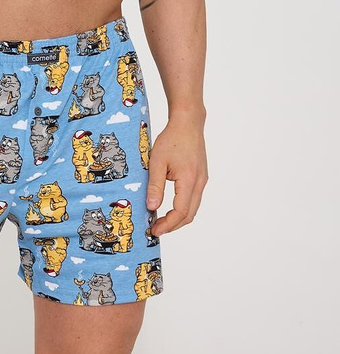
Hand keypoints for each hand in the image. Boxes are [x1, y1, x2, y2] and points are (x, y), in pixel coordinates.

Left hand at [146, 117, 207, 235]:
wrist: (188, 123)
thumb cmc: (172, 139)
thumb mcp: (157, 161)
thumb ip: (154, 186)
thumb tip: (151, 207)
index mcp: (189, 180)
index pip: (180, 212)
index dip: (168, 224)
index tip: (155, 230)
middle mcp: (199, 183)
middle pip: (189, 214)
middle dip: (173, 225)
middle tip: (156, 229)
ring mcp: (202, 180)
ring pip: (193, 207)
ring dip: (178, 217)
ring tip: (161, 220)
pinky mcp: (200, 176)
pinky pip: (193, 198)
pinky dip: (183, 207)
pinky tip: (169, 206)